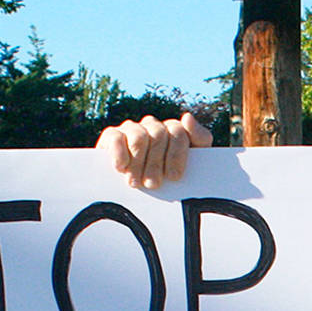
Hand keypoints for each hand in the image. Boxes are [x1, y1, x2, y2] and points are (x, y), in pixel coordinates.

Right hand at [97, 112, 212, 189]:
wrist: (140, 193)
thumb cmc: (171, 178)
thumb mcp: (194, 162)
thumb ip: (199, 139)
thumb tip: (187, 117)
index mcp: (173, 130)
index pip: (178, 132)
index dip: (176, 155)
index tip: (174, 177)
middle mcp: (153, 126)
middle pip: (158, 135)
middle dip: (156, 163)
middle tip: (153, 184)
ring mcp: (132, 129)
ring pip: (139, 136)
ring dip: (138, 162)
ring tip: (136, 182)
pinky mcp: (112, 136)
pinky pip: (115, 137)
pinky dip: (119, 154)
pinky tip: (121, 168)